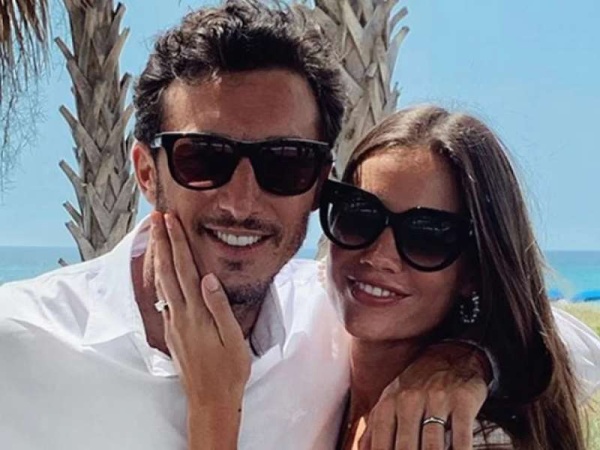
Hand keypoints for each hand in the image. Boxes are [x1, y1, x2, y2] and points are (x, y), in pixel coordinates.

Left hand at [152, 211, 250, 448]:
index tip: (171, 221)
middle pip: (168, 271)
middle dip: (163, 242)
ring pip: (162, 283)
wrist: (209, 400)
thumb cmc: (228, 370)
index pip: (185, 269)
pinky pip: (163, 298)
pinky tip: (161, 274)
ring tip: (157, 238)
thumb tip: (208, 278)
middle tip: (157, 218)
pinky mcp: (172, 332)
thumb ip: (219, 308)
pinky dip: (160, 279)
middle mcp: (180, 315)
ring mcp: (173, 324)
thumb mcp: (232, 339)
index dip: (178, 243)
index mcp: (196, 313)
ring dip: (159, 258)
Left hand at [359, 342, 487, 449]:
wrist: (450, 355)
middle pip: (406, 448)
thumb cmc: (415, 388)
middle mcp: (409, 401)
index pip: (381, 445)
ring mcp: (436, 400)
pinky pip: (461, 436)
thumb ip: (373, 431)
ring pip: (433, 446)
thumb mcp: (389, 403)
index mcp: (388, 405)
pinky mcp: (462, 401)